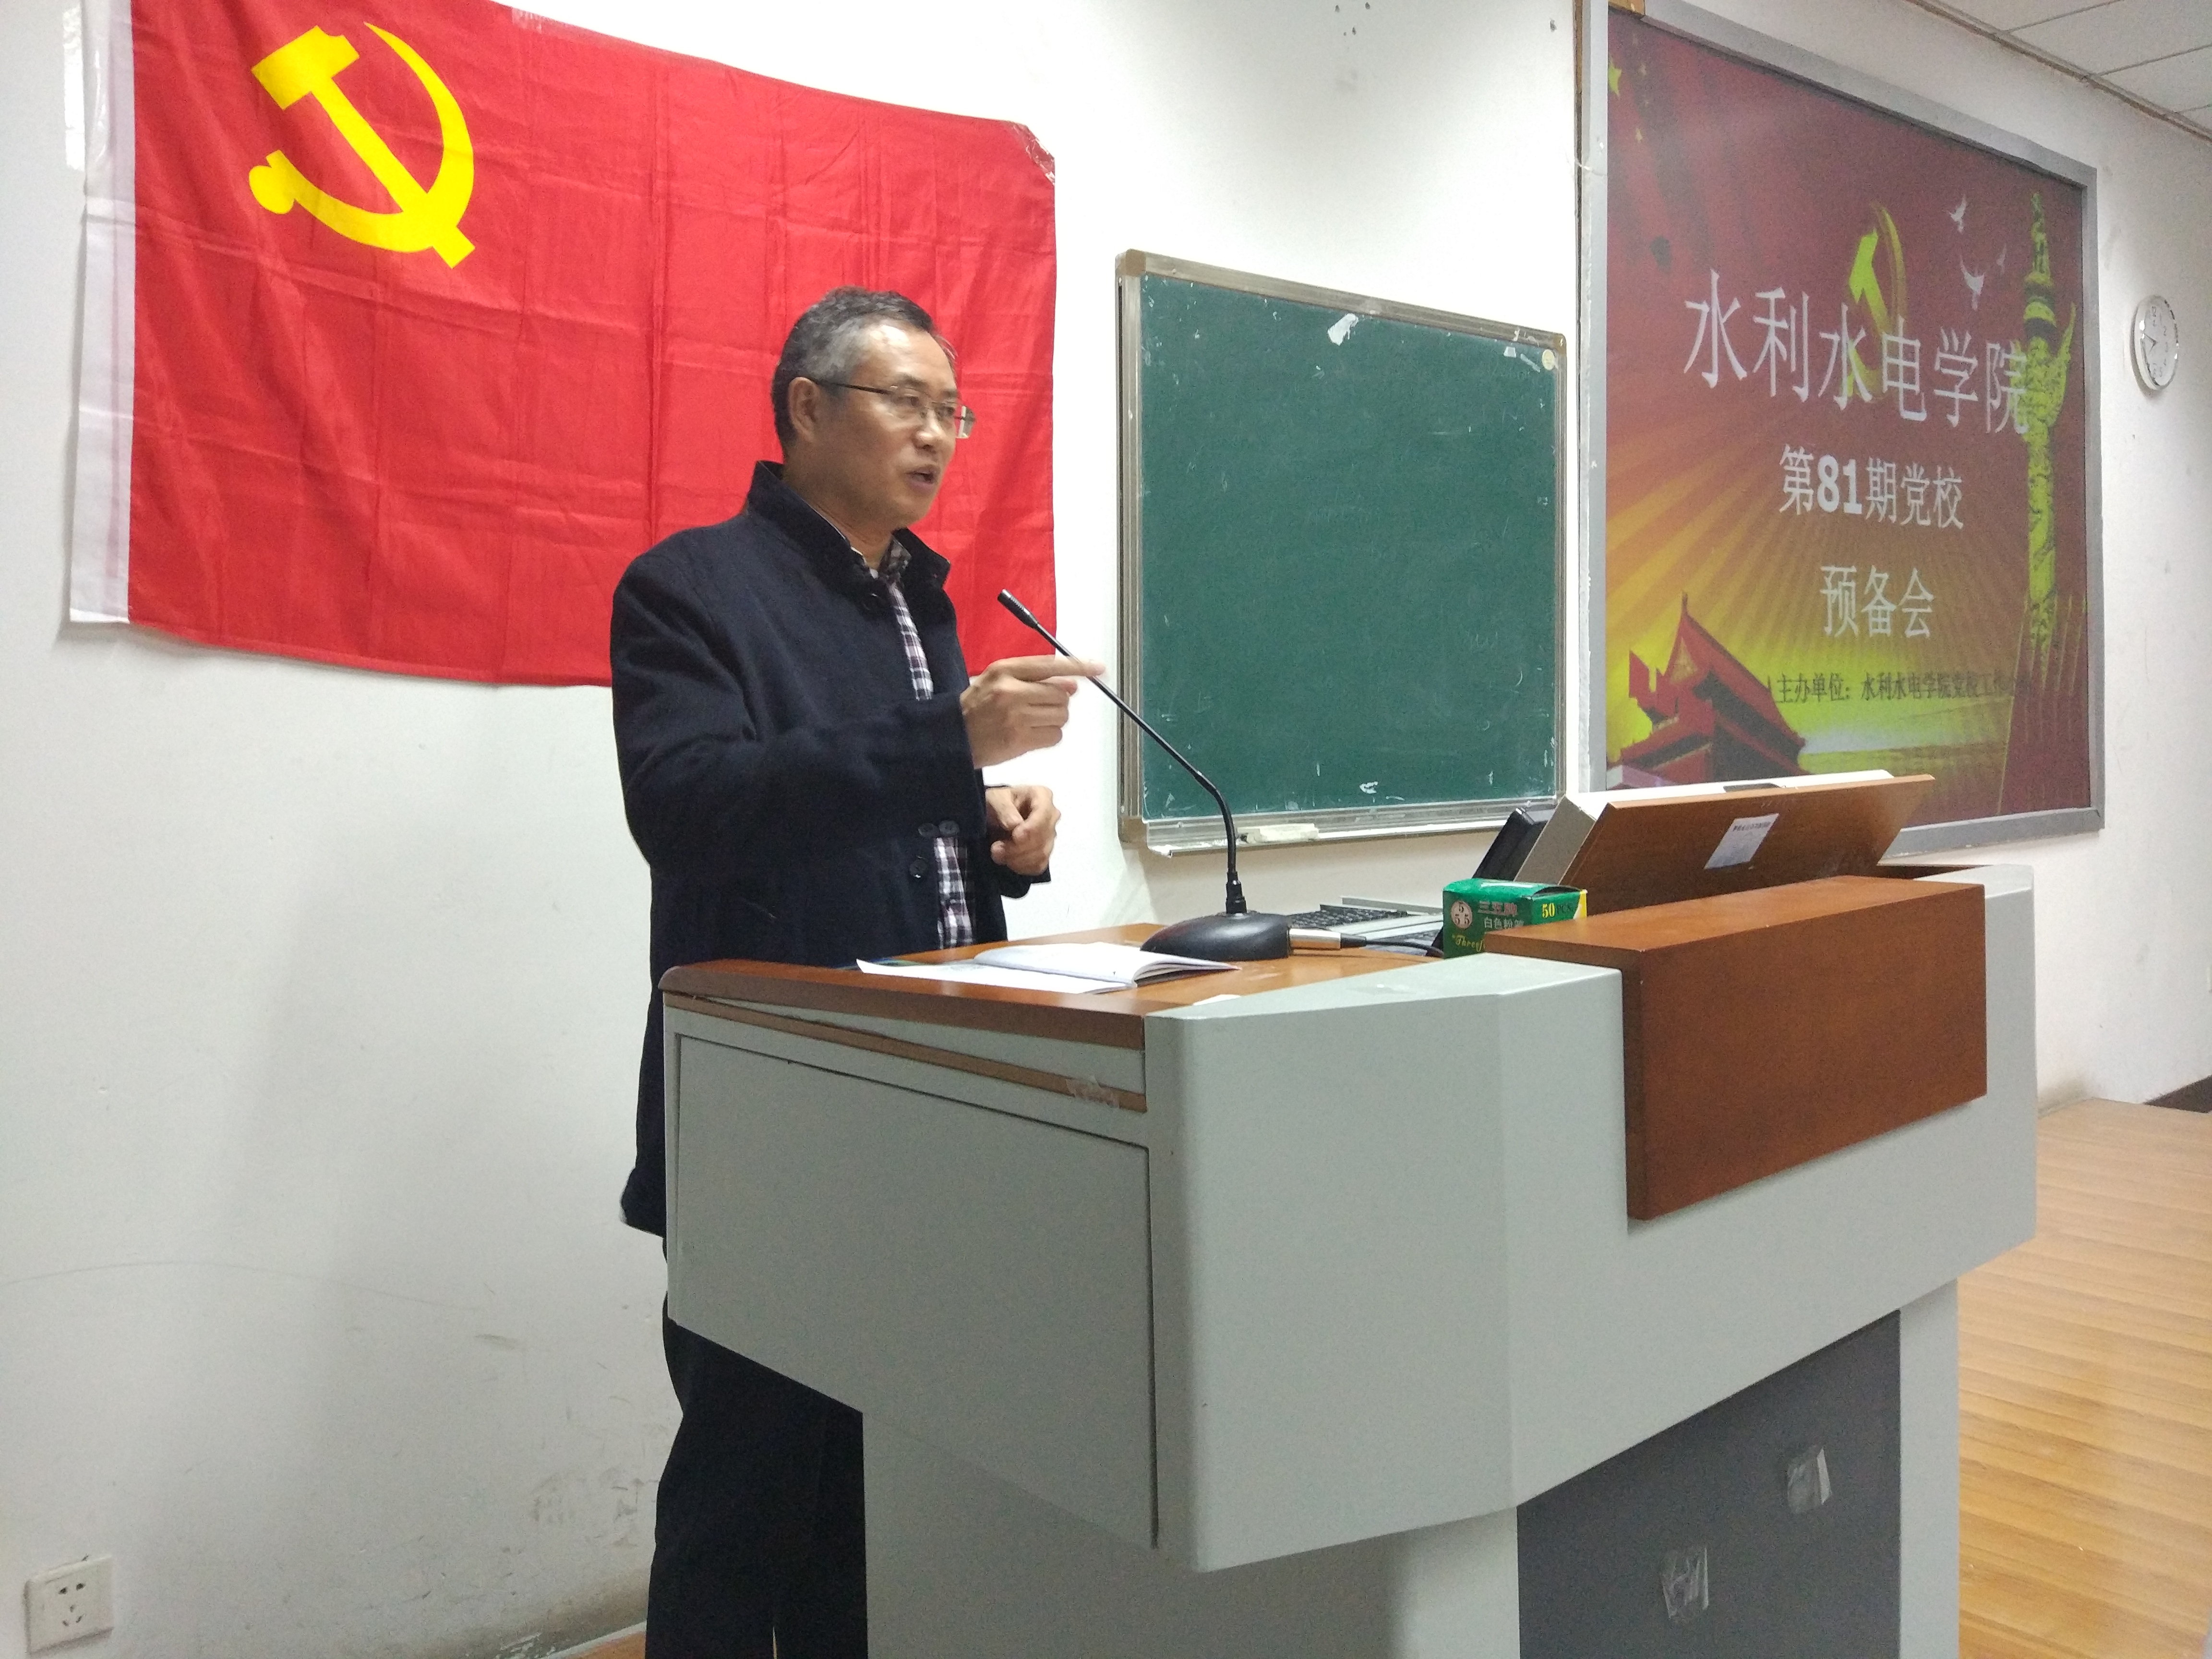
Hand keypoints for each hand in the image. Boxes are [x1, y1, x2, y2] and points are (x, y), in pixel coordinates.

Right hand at [961, 655, 1101, 767]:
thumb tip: (1073, 684)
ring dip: (1054, 719)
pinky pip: (1054, 736)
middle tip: (1041, 706)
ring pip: (1061, 716)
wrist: (952, 736)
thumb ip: (1033, 677)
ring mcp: (1017, 717)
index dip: (1078, 666)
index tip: (1098, 667)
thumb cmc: (977, 706)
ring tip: (1032, 721)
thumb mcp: (997, 679)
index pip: (1051, 664)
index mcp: (1005, 670)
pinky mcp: (1020, 740)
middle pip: (1061, 694)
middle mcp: (1012, 691)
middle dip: (1058, 701)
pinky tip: (1031, 734)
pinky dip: (1049, 735)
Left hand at [985, 784, 1059, 875]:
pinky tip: (1008, 861)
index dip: (1031, 828)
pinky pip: (1039, 865)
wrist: (995, 815)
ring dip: (1017, 859)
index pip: (1044, 814)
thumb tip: (1015, 824)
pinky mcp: (1044, 852)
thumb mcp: (995, 799)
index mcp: (1042, 796)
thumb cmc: (997, 803)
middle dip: (1018, 847)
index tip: (1015, 836)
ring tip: (997, 854)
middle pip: (1043, 837)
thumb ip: (1004, 808)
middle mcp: (1051, 815)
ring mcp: (1050, 835)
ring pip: (1041, 854)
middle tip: (996, 848)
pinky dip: (1022, 867)